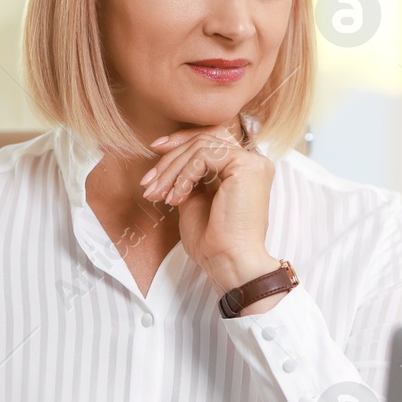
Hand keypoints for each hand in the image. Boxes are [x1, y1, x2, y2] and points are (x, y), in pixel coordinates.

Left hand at [140, 122, 279, 294]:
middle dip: (169, 160)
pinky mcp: (247, 166)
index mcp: (242, 169)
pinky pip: (204, 157)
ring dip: (172, 171)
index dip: (181, 140)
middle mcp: (252, 161)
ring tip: (158, 194)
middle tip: (148, 183)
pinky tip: (176, 198)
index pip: (210, 139)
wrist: (227, 261)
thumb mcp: (194, 200)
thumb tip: (169, 159)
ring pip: (200, 147)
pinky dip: (184, 176)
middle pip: (202, 140)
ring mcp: (252, 162)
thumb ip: (189, 177)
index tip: (155, 148)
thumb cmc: (212, 241)